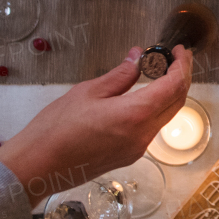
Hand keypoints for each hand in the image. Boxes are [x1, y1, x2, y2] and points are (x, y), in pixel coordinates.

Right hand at [0, 45, 193, 206]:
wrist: (37, 167)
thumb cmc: (56, 129)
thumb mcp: (88, 92)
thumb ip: (120, 75)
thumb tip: (137, 58)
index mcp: (136, 115)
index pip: (175, 86)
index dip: (182, 65)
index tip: (180, 51)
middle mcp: (142, 135)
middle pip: (176, 103)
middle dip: (180, 78)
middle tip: (172, 58)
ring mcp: (136, 149)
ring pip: (164, 117)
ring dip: (167, 95)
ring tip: (156, 74)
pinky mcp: (127, 157)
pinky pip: (150, 129)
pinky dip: (153, 110)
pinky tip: (140, 97)